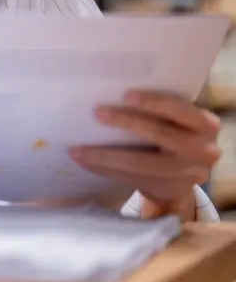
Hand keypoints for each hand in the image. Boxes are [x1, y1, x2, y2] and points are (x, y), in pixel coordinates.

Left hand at [70, 90, 221, 217]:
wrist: (182, 177)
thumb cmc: (171, 135)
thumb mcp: (176, 122)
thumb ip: (158, 112)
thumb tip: (108, 92)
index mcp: (204, 124)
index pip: (180, 109)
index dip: (155, 102)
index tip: (127, 95)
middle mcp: (204, 149)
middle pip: (161, 134)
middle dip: (126, 122)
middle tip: (98, 114)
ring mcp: (189, 173)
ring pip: (142, 163)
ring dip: (105, 156)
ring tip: (77, 150)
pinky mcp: (170, 189)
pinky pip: (133, 178)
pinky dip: (107, 169)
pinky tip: (86, 161)